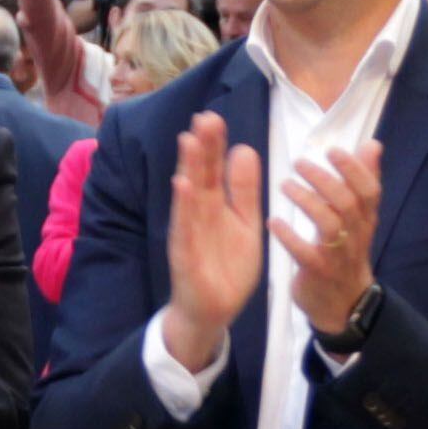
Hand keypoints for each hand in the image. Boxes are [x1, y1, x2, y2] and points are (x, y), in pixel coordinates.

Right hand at [160, 112, 266, 370]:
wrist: (211, 311)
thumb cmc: (226, 266)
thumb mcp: (245, 224)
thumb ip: (244, 191)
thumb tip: (244, 148)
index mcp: (214, 205)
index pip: (213, 169)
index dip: (214, 145)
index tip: (214, 117)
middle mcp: (198, 214)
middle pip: (199, 175)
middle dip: (201, 148)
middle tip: (204, 117)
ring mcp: (189, 233)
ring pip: (189, 196)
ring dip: (188, 169)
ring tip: (189, 140)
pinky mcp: (185, 255)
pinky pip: (184, 228)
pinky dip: (183, 208)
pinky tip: (182, 186)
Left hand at [272, 142, 383, 349]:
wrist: (344, 305)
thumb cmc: (347, 252)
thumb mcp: (359, 219)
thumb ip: (363, 182)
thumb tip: (372, 145)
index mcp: (365, 220)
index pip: (369, 190)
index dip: (353, 168)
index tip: (331, 150)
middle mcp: (356, 235)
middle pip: (347, 203)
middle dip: (323, 179)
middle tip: (298, 163)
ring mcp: (338, 256)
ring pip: (328, 224)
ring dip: (306, 201)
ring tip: (285, 186)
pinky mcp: (318, 273)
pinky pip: (304, 253)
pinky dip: (289, 236)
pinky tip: (274, 222)